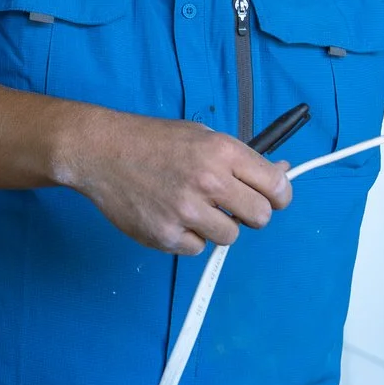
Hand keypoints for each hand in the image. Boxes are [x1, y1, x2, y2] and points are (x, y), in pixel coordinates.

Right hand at [54, 109, 292, 255]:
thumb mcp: (202, 136)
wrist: (101, 152)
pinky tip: (170, 215)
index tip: (272, 199)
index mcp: (223, 152)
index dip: (279, 196)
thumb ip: (241, 158)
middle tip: (230, 206)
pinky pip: (197, 248)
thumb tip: (282, 172)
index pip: (276, 187)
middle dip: (250, 214)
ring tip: (192, 207)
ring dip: (217, 227)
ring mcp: (187, 212)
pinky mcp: (166, 235)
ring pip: (230, 237)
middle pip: (260, 217)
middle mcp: (209, 182)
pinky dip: (188, 237)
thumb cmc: (152, 141)